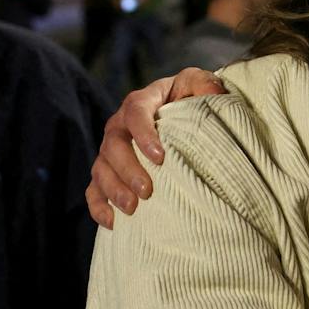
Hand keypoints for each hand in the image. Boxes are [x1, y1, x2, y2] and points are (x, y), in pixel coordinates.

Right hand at [85, 68, 228, 227]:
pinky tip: (115, 223)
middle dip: (127, 169)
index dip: (144, 135)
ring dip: (113, 190)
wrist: (179, 114)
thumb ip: (204, 85)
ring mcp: (110, 151)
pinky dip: (99, 207)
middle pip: (113, 145)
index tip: (160, 158)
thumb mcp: (198, 85)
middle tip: (146, 191)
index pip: (136, 113)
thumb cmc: (189, 99)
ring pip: (101, 169)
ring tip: (132, 209)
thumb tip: (215, 93)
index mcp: (141, 102)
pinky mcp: (108, 173)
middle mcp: (120, 126)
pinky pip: (94, 190)